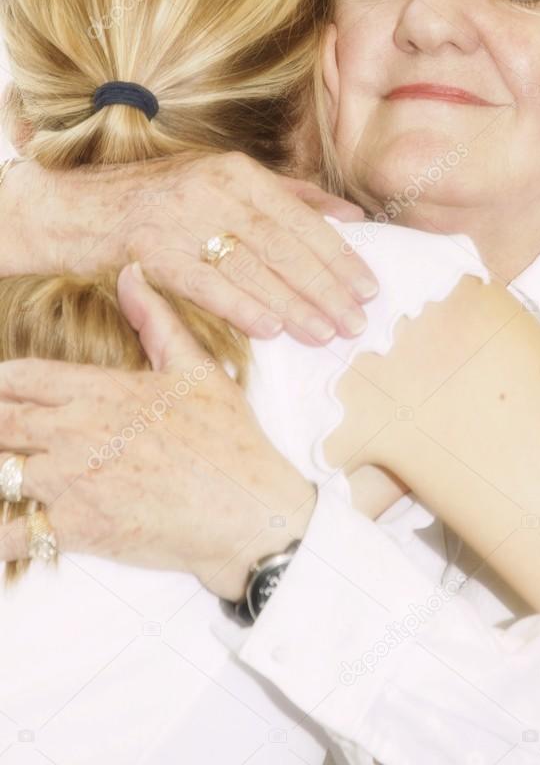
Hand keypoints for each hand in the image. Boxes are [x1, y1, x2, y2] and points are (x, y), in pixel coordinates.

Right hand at [0, 152, 377, 343]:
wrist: (74, 206)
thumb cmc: (159, 198)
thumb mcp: (223, 181)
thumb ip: (291, 195)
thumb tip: (352, 217)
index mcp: (236, 171)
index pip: (300, 218)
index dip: (338, 255)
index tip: (367, 286)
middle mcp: (212, 189)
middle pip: (281, 245)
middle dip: (324, 287)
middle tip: (356, 321)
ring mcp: (180, 219)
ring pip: (250, 267)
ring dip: (293, 304)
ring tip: (326, 332)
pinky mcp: (151, 251)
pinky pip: (204, 283)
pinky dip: (239, 305)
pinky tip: (270, 328)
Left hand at [0, 261, 316, 599]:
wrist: (249, 511)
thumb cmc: (229, 444)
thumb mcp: (198, 369)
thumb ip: (156, 321)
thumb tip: (133, 273)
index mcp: (101, 390)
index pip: (20, 377)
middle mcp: (76, 431)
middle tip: (2, 432)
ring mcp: (72, 480)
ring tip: (6, 476)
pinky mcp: (77, 528)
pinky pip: (11, 532)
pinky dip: (0, 532)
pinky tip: (6, 526)